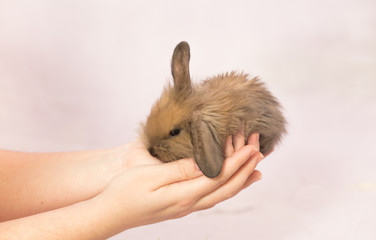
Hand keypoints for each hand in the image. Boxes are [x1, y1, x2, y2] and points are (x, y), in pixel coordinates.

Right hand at [97, 131, 263, 232]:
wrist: (111, 214)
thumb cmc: (125, 192)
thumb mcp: (150, 176)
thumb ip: (180, 170)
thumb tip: (206, 162)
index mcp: (184, 194)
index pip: (219, 176)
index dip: (238, 161)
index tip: (253, 147)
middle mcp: (190, 203)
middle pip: (226, 187)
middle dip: (245, 169)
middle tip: (260, 152)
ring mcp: (187, 206)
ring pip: (222, 193)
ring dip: (240, 179)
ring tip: (255, 169)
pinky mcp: (182, 205)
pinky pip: (212, 195)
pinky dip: (226, 186)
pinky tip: (227, 182)